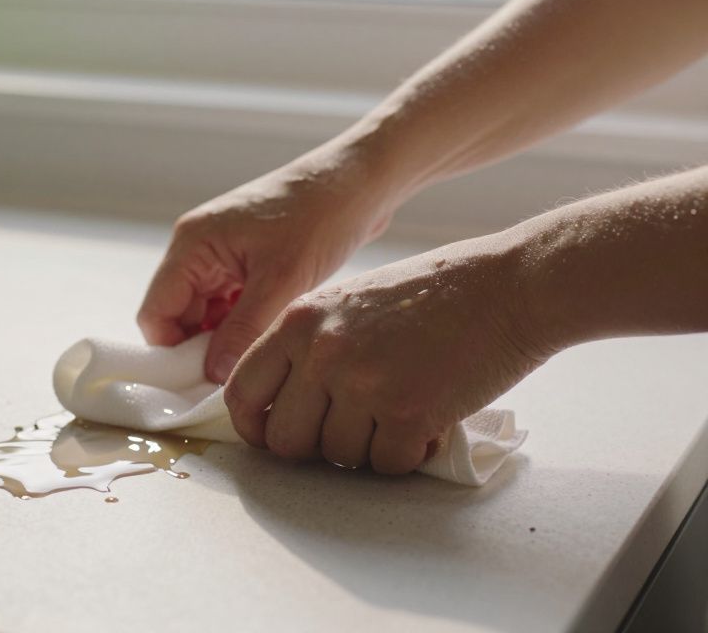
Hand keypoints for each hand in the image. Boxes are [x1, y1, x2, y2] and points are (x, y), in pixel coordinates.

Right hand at [138, 145, 398, 383]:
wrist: (362, 181)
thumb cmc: (321, 215)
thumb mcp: (281, 280)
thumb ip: (242, 330)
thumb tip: (213, 376)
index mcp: (192, 245)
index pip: (156, 313)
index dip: (172, 352)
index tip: (203, 383)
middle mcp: (198, 248)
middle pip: (178, 316)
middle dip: (202, 349)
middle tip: (236, 376)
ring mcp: (222, 255)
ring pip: (206, 314)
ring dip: (226, 338)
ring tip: (258, 354)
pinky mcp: (247, 261)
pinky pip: (230, 305)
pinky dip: (243, 324)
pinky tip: (269, 335)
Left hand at [223, 237, 551, 472]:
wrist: (510, 287)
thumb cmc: (435, 294)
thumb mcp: (349, 303)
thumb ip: (310, 347)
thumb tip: (282, 405)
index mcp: (300, 321)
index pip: (242, 390)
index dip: (253, 427)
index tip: (271, 438)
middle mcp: (322, 351)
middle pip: (285, 440)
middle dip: (314, 449)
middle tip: (350, 433)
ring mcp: (363, 382)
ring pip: (337, 457)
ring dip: (367, 448)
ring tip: (399, 413)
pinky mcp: (408, 412)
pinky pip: (386, 465)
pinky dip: (406, 455)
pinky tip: (426, 423)